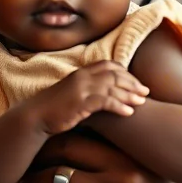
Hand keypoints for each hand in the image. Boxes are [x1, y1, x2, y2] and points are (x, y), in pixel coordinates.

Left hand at [18, 133, 181, 182]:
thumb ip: (145, 163)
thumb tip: (122, 148)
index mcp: (143, 153)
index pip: (96, 130)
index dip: (66, 131)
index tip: (48, 138)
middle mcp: (132, 165)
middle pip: (73, 146)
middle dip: (44, 151)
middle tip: (28, 158)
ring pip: (63, 175)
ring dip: (35, 181)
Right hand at [30, 61, 148, 134]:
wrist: (35, 117)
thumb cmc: (54, 109)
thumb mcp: (72, 94)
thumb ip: (88, 91)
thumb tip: (105, 97)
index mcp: (81, 72)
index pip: (109, 65)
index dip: (125, 73)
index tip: (136, 83)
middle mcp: (82, 76)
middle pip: (114, 74)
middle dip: (132, 82)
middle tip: (146, 91)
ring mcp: (81, 88)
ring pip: (112, 86)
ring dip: (129, 94)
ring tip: (142, 102)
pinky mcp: (80, 102)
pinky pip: (105, 101)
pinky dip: (119, 106)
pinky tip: (129, 113)